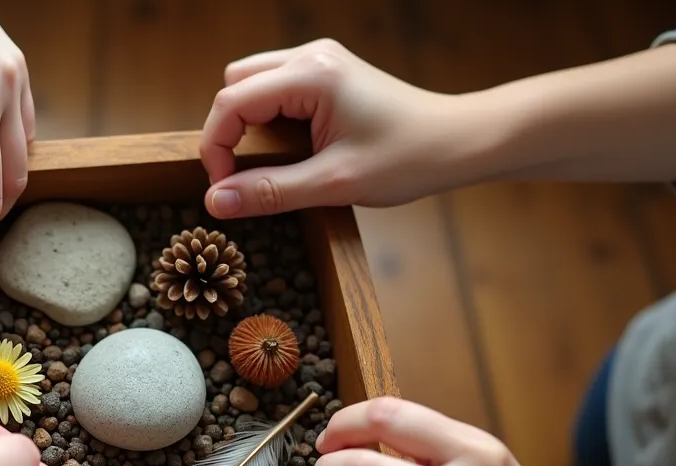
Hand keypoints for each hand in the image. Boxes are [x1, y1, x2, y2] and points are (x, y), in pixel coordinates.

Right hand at [199, 38, 471, 215]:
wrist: (460, 141)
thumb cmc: (408, 158)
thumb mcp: (334, 184)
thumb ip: (270, 191)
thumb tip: (216, 202)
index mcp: (311, 74)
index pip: (231, 102)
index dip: (217, 147)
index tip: (225, 189)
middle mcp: (311, 55)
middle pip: (235, 84)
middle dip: (228, 131)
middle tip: (243, 175)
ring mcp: (321, 59)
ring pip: (252, 83)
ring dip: (248, 123)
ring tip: (269, 163)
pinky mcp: (329, 72)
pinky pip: (277, 87)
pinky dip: (270, 117)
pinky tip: (292, 148)